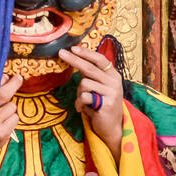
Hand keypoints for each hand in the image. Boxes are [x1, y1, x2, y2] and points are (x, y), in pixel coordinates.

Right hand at [0, 73, 23, 151]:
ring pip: (12, 107)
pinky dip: (12, 119)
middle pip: (2, 94)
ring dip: (10, 109)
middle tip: (18, 79)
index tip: (13, 77)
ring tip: (1, 115)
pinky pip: (15, 118)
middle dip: (13, 84)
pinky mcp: (1, 132)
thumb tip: (7, 77)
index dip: (4, 80)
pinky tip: (4, 123)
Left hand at [60, 46, 123, 162]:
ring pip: (84, 84)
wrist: (110, 127)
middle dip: (73, 60)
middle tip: (61, 53)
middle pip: (90, 68)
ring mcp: (112, 92)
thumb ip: (92, 76)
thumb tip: (76, 59)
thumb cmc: (100, 105)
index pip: (100, 60)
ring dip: (79, 93)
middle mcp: (114, 82)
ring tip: (85, 101)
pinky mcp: (106, 104)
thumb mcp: (99, 87)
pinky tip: (84, 109)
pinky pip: (84, 97)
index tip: (73, 48)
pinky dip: (79, 104)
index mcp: (113, 75)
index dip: (87, 53)